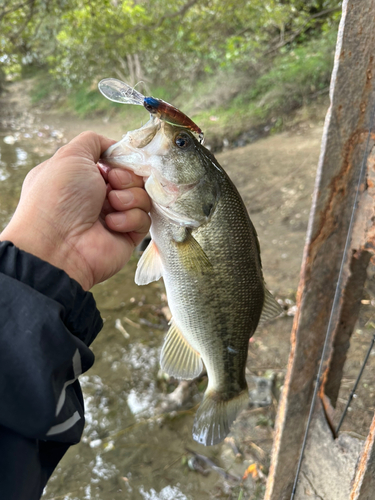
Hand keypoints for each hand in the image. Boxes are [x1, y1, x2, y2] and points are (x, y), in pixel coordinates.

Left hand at [0, 131, 150, 289]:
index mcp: (83, 178)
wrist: (58, 245)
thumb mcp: (69, 156)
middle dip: (126, 178)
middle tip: (111, 184)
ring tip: (111, 205)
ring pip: (142, 197)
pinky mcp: (127, 236)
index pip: (115, 162)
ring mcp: (114, 217)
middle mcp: (98, 197)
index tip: (114, 162)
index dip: (120, 160)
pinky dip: (130, 218)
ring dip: (128, 198)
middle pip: (133, 178)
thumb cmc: (58, 197)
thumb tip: (112, 146)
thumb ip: (92, 141)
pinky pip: (144, 219)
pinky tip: (112, 224)